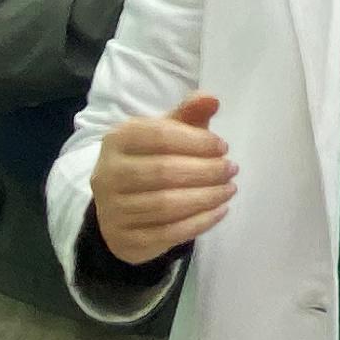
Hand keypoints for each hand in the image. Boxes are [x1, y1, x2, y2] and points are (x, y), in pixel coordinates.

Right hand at [91, 91, 232, 265]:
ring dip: (206, 197)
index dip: (197, 141)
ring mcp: (113, 211)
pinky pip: (168, 233)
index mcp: (117, 140)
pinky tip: (219, 210)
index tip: (223, 147)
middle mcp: (108, 174)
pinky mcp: (125, 240)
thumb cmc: (149, 162)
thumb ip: (188, 114)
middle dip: (206, 171)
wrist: (119, 210)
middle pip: (164, 172)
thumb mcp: (165, 133)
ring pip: (167, 205)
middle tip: (231, 170)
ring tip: (229, 189)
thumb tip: (211, 99)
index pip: (159, 136)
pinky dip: (199, 222)